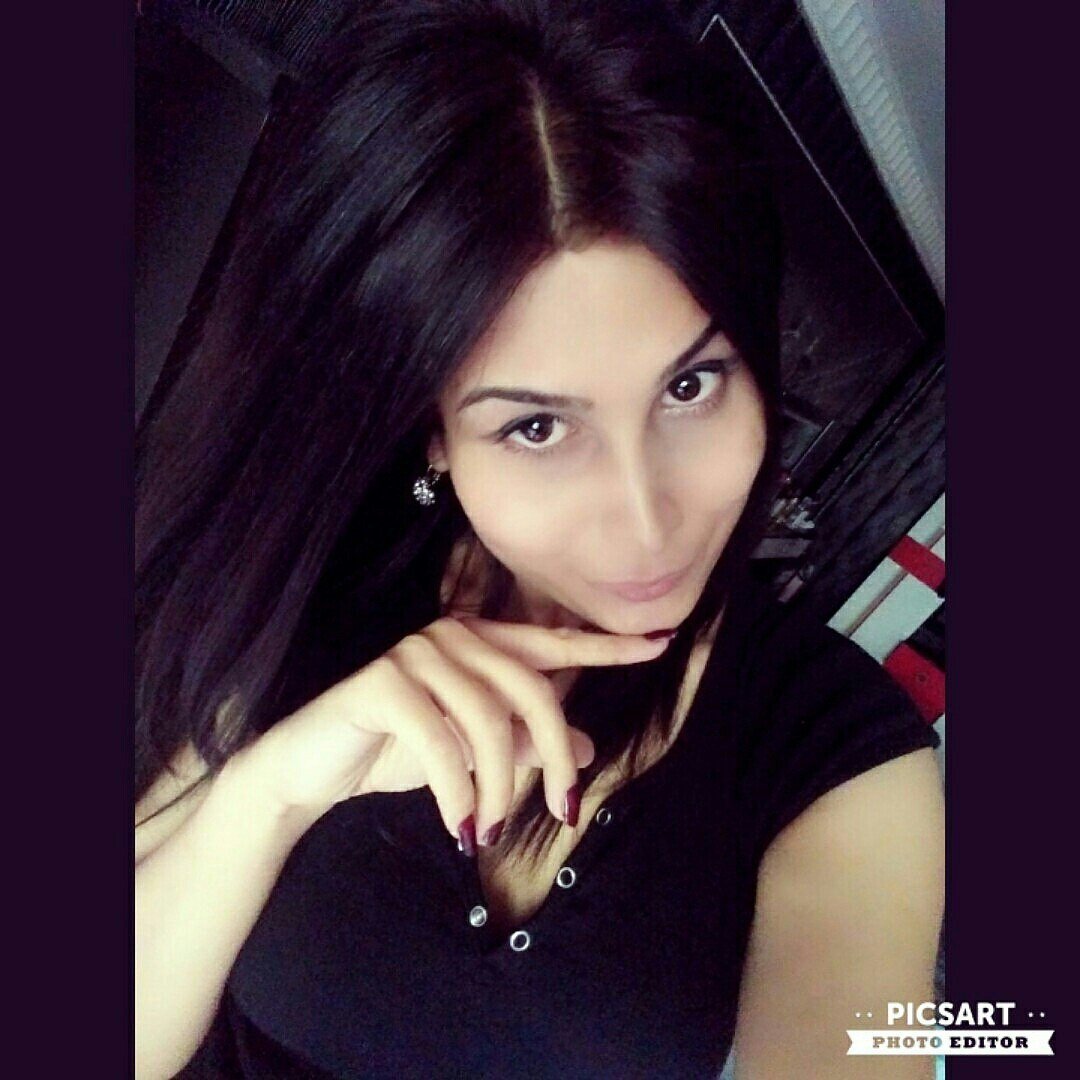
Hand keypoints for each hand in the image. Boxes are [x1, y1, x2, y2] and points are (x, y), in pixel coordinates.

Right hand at [242, 615, 673, 843]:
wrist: (312, 770)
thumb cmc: (398, 753)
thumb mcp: (475, 755)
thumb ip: (527, 744)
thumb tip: (587, 749)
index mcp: (481, 644)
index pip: (554, 644)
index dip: (606, 645)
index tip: (660, 643)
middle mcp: (454, 637)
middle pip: (532, 689)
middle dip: (556, 755)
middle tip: (564, 811)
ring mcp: (416, 654)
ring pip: (489, 719)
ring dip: (501, 784)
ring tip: (494, 828)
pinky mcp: (381, 682)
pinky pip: (440, 740)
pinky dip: (457, 790)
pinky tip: (460, 826)